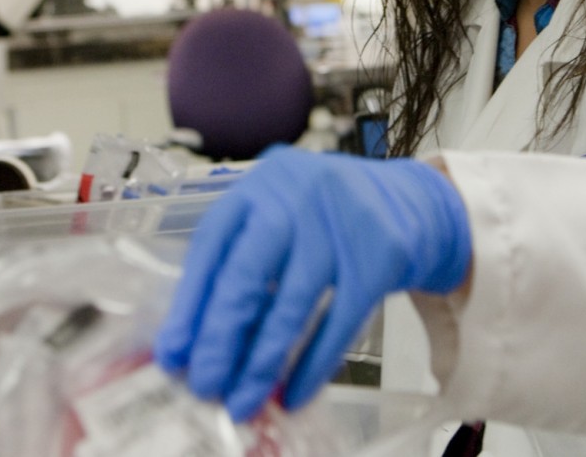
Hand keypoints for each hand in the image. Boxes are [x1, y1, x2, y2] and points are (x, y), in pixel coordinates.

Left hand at [154, 147, 470, 421]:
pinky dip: (314, 364)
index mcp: (261, 185)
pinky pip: (339, 322)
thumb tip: (194, 339)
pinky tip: (295, 393)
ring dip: (263, 361)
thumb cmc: (328, 220)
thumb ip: (242, 262)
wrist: (411, 202)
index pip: (212, 245)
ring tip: (244, 399)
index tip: (173, 352)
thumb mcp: (281, 218)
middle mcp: (296, 196)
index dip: (189, 303)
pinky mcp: (380, 255)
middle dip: (220, 337)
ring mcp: (341, 223)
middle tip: (205, 383)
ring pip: (291, 305)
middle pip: (247, 274)